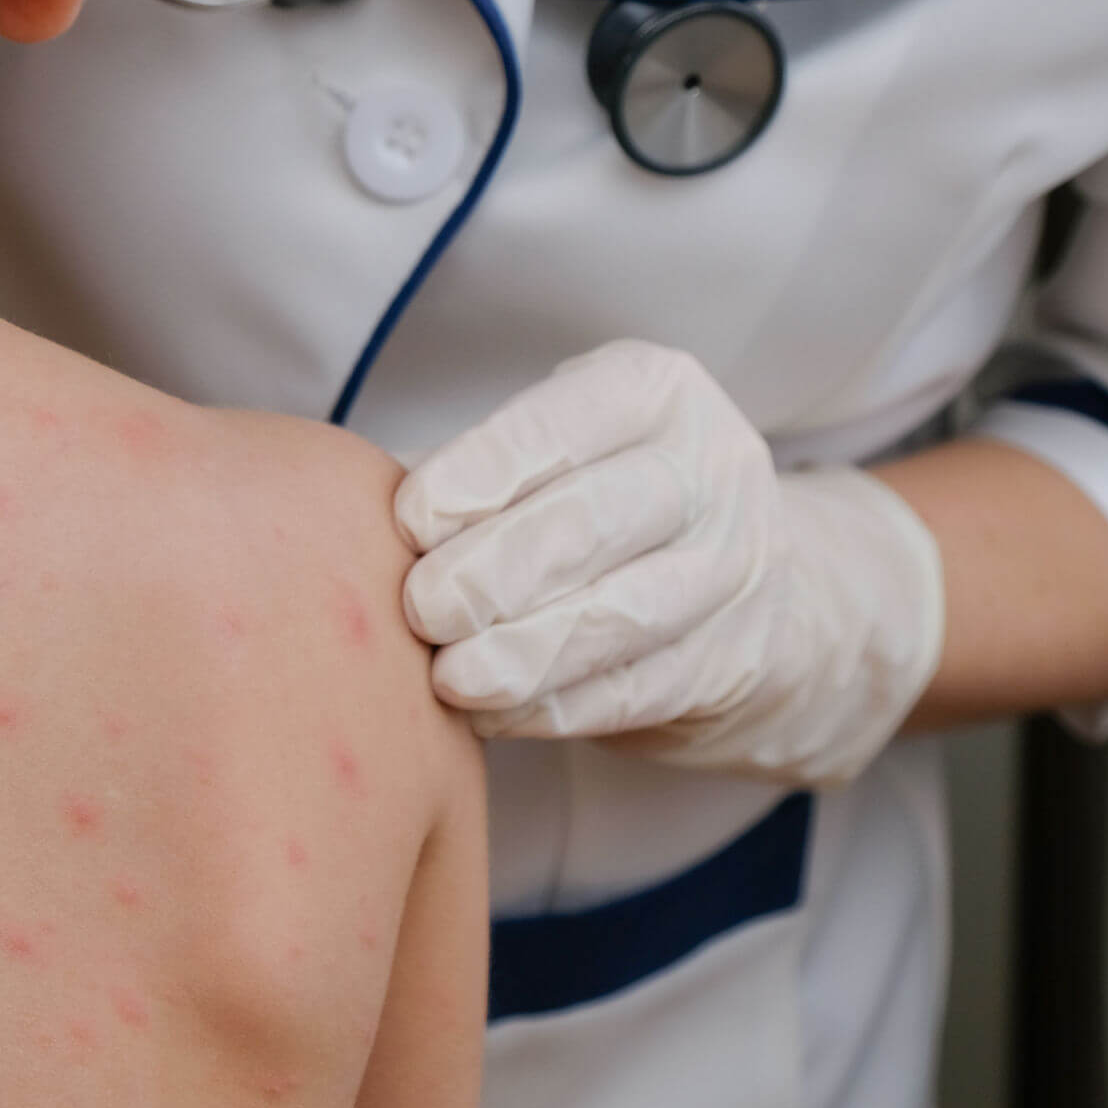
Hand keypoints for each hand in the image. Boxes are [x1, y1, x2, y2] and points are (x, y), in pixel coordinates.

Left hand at [393, 341, 945, 785]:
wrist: (757, 597)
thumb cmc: (598, 513)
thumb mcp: (556, 460)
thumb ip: (470, 479)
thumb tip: (349, 517)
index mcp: (653, 393)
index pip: (558, 427)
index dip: (476, 478)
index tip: (408, 523)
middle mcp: (711, 468)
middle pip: (588, 522)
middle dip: (489, 571)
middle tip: (420, 610)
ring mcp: (734, 569)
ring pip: (618, 615)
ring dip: (519, 652)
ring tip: (446, 678)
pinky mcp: (735, 662)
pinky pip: (632, 690)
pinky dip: (550, 707)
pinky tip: (490, 714)